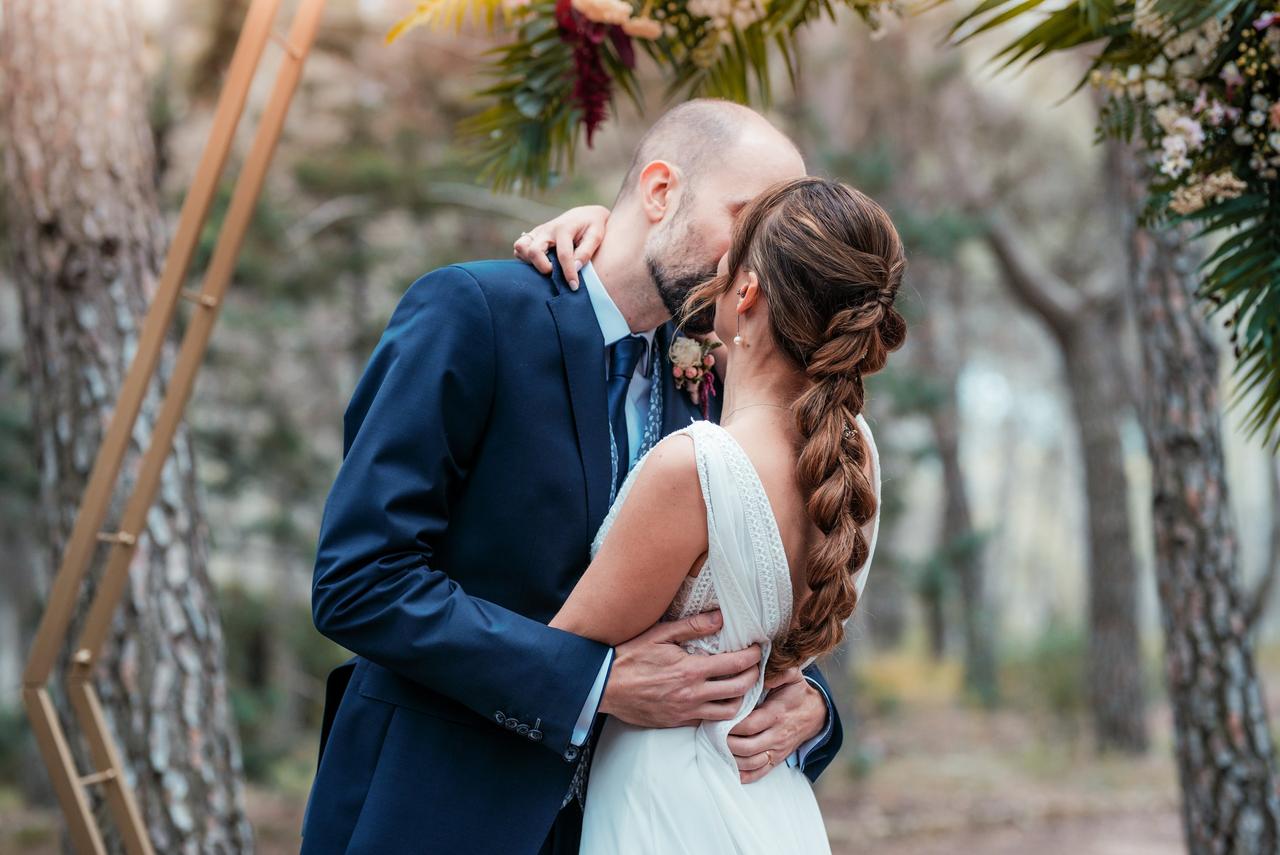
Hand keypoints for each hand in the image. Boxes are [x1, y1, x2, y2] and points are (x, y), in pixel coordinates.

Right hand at [512, 205, 610, 289]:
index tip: (574, 286)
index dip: (568, 273)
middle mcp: (547, 230)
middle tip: (556, 274)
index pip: (563, 254)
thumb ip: (586, 251)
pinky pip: (519, 247)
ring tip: (546, 267)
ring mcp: (537, 232)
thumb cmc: (592, 226)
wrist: (583, 214)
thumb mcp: (596, 235)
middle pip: (534, 251)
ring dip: (530, 261)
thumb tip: (576, 268)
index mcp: (564, 229)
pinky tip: (540, 263)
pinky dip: (525, 258)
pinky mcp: (532, 236)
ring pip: (520, 247)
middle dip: (543, 267)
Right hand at [600, 610, 761, 728]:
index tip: (758, 649)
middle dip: (754, 677)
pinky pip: (708, 723)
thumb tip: (719, 618)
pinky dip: (719, 713)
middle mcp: (693, 694)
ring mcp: (686, 711)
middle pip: (740, 690)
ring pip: (729, 712)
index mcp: (691, 670)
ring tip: (740, 685)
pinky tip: (718, 701)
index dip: (753, 656)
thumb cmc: (629, 658)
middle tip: (755, 666)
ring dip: (741, 699)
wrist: (603, 687)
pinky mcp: (677, 723)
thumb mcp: (658, 635)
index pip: (735, 665)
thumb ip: (691, 626)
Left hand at [727, 667, 824, 783]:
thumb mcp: (793, 676)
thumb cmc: (798, 693)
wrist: (816, 714)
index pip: (749, 726)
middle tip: (711, 733)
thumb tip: (765, 676)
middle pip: (746, 747)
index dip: (730, 725)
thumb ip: (780, 672)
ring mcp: (776, 750)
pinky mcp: (776, 760)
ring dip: (731, 758)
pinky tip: (730, 769)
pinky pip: (759, 773)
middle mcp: (776, 736)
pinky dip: (743, 775)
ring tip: (716, 747)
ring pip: (750, 763)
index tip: (717, 718)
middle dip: (726, 742)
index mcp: (776, 715)